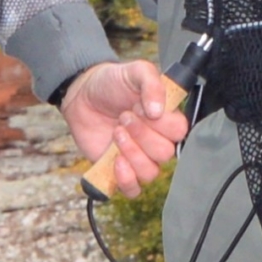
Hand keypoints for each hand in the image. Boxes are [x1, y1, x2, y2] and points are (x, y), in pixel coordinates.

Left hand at [62, 59, 190, 196]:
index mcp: (166, 118)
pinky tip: (115, 160)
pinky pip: (133, 189)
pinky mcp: (120, 171)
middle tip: (124, 117)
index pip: (179, 131)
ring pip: (150, 172)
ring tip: (116, 133)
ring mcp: (139, 158)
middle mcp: (157, 141)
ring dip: (132, 153)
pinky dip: (126, 179)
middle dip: (142, 135)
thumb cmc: (112, 82)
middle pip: (165, 153)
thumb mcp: (135, 71)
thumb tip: (157, 110)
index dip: (161, 123)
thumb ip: (152, 83)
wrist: (83, 94)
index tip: (140, 107)